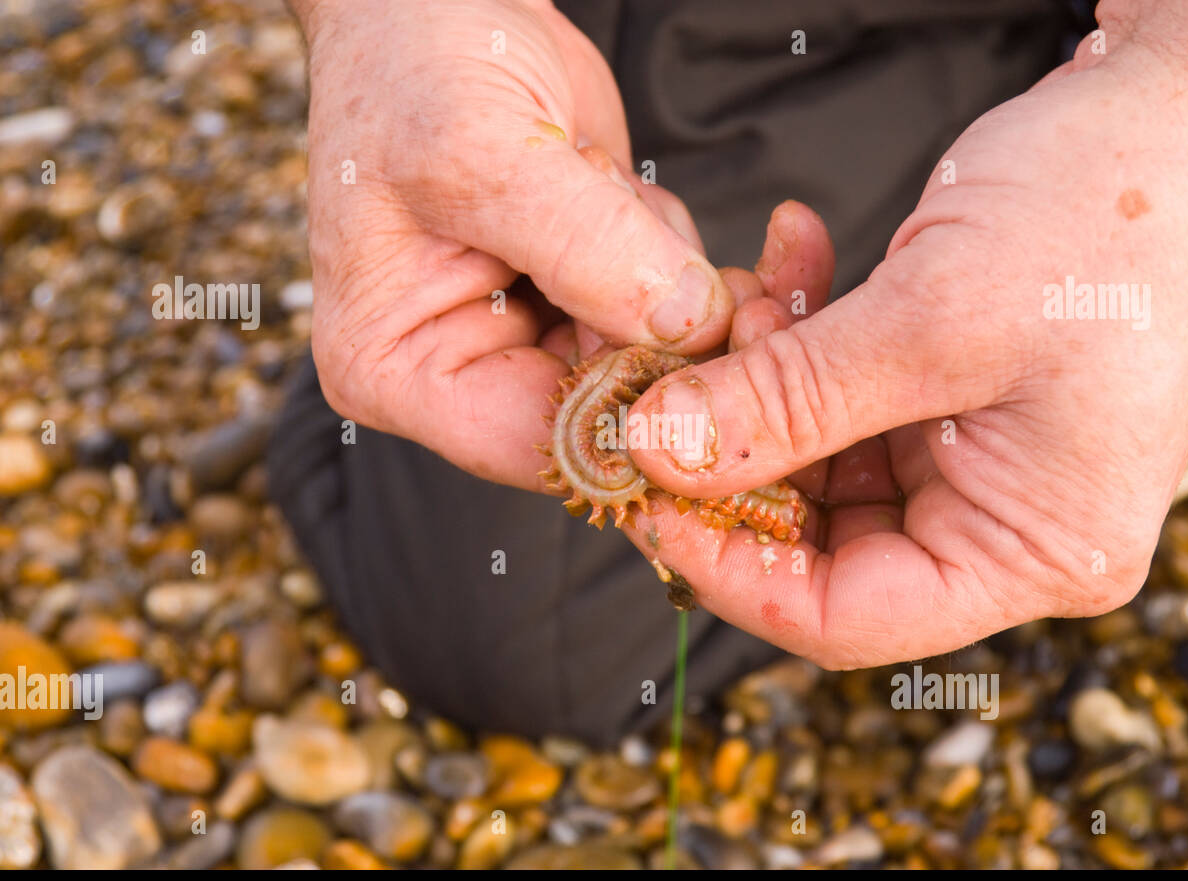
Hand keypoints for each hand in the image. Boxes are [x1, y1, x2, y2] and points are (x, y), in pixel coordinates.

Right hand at [289, 0, 734, 486]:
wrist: (439, 0)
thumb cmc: (414, 65)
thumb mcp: (482, 154)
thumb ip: (589, 251)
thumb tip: (693, 326)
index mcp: (397, 369)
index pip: (536, 445)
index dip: (632, 416)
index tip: (705, 356)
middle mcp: (461, 368)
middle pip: (605, 409)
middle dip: (661, 335)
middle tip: (680, 253)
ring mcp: (527, 332)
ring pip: (650, 359)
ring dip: (666, 277)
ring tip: (602, 183)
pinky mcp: (581, 293)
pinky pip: (667, 310)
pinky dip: (674, 252)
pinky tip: (622, 187)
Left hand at [623, 0, 1187, 667]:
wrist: (1178, 104)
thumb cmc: (1113, 213)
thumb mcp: (933, 320)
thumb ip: (786, 401)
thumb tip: (658, 454)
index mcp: (1034, 548)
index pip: (848, 617)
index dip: (730, 570)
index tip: (644, 500)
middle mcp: (1005, 524)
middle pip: (820, 542)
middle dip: (731, 459)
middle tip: (661, 393)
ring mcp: (977, 461)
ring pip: (814, 461)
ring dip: (758, 383)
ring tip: (742, 300)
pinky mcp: (951, 398)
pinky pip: (839, 397)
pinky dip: (799, 341)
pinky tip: (788, 269)